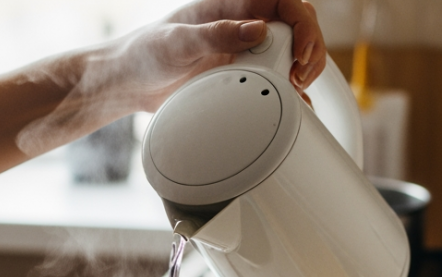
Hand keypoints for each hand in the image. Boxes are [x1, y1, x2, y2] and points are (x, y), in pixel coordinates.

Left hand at [121, 0, 326, 111]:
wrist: (131, 83)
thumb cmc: (145, 53)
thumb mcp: (177, 42)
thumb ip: (216, 33)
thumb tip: (258, 29)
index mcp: (231, 5)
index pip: (284, 3)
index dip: (303, 25)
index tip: (300, 53)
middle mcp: (243, 24)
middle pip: (297, 25)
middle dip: (310, 48)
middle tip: (299, 76)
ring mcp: (245, 49)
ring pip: (292, 50)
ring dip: (303, 69)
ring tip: (296, 88)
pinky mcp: (244, 73)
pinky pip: (277, 77)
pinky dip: (292, 90)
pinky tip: (297, 102)